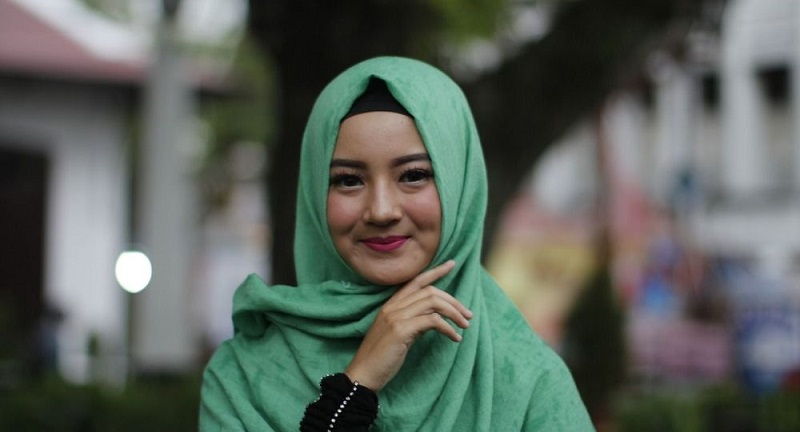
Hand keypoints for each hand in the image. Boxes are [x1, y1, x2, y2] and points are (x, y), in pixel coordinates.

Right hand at [344, 260, 471, 391]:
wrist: (363, 374)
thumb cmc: (381, 357)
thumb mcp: (398, 334)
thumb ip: (413, 321)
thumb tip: (435, 318)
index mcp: (391, 304)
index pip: (416, 281)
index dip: (436, 271)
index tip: (452, 264)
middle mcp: (393, 306)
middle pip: (430, 291)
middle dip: (453, 301)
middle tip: (468, 315)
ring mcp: (396, 317)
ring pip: (433, 302)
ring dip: (454, 313)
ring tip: (465, 325)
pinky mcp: (401, 330)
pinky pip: (432, 321)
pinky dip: (448, 328)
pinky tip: (455, 338)